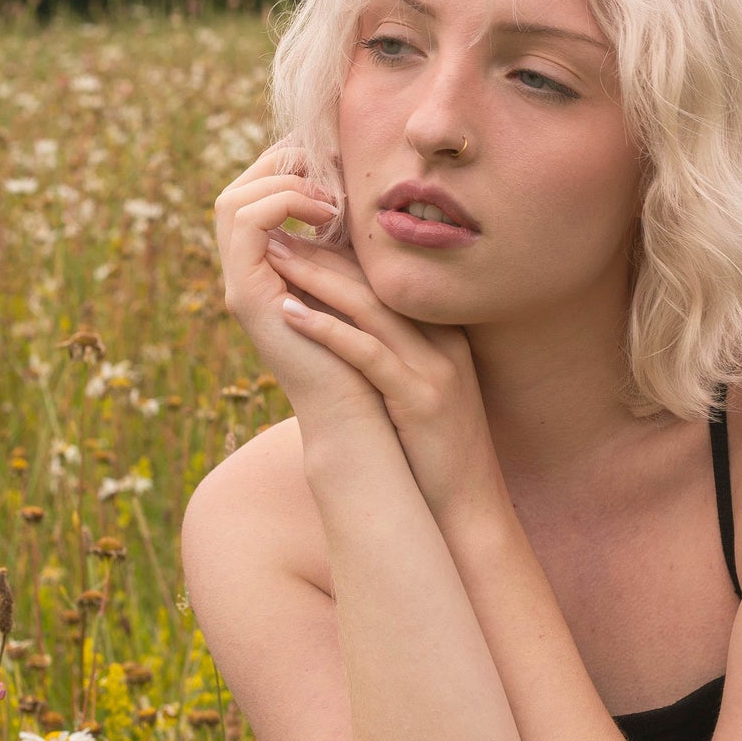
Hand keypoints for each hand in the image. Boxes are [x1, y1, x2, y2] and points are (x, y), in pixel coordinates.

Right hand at [214, 141, 388, 434]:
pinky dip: (282, 205)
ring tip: (332, 195)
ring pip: (231, 200)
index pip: (257, 192)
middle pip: (236, 189)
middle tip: (331, 161)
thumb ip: (349, 240)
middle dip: (281, 162)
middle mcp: (245, 273)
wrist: (360, 411)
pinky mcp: (245, 297)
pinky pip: (245, 225)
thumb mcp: (360, 278)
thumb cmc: (372, 349)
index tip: (338, 156)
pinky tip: (327, 214)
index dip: (291, 163)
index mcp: (268, 265)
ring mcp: (239, 285)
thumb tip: (365, 184)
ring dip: (283, 182)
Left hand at [262, 228, 507, 523]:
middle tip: (276, 232)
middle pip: (378, 285)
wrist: (468, 507)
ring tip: (273, 257)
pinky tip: (288, 313)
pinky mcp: (421, 399)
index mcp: (445, 336)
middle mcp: (445, 344)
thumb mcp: (420, 392)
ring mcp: (436, 370)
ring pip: (371, 309)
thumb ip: (396, 356)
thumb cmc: (434, 453)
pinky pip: (367, 353)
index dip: (342, 256)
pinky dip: (326, 329)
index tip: (299, 237)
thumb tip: (347, 328)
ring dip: (316, 278)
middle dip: (323, 255)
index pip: (389, 282)